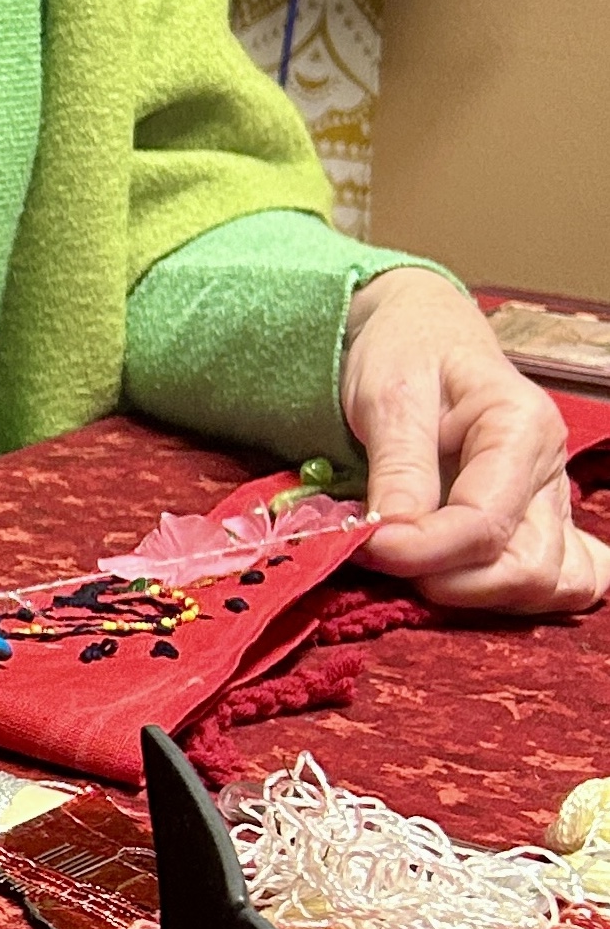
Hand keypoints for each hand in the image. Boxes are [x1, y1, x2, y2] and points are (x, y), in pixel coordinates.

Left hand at [344, 269, 603, 613]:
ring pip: (548, 585)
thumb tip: (390, 537)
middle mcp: (551, 471)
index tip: (363, 546)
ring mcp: (553, 501)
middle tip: (379, 557)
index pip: (485, 523)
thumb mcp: (388, 394)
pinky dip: (520, 596)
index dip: (422, 551)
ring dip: (478, 595)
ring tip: (413, 566)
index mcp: (521, 428)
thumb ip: (397, 468)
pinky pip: (565, 580)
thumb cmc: (404, 353)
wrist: (421, 332)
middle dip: (450, 581)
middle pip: (526, 567)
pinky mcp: (541, 521)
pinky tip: (468, 578)